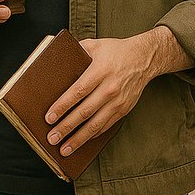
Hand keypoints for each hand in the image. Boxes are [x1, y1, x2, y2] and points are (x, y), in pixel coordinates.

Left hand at [44, 33, 163, 156]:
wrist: (145, 58)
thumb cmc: (116, 51)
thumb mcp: (95, 45)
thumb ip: (75, 50)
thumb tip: (55, 56)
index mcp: (100, 71)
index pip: (77, 92)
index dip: (62, 106)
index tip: (49, 118)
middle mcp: (109, 88)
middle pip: (84, 112)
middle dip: (66, 127)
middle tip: (51, 138)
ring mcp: (118, 101)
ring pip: (95, 124)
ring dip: (78, 138)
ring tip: (64, 149)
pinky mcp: (123, 109)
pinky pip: (105, 126)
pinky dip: (92, 135)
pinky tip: (81, 142)